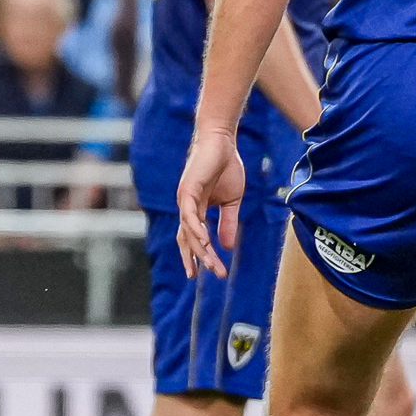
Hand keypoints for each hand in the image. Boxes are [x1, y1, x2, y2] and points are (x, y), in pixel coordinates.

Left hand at [175, 128, 245, 279]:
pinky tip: (204, 241)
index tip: (214, 272)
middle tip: (215, 273)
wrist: (222, 143)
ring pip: (189, 231)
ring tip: (212, 264)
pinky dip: (195, 229)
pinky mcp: (187, 190)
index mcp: (195, 211)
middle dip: (199, 259)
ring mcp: (184, 199)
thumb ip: (228, 222)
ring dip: (200, 249)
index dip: (201, 256)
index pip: (194, 239)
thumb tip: (228, 247)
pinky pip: (189, 214)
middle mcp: (186, 208)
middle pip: (188, 240)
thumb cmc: (226, 167)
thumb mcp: (231, 201)